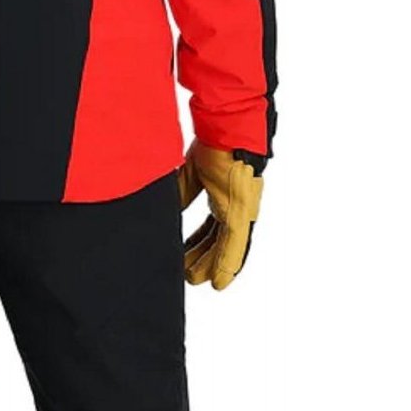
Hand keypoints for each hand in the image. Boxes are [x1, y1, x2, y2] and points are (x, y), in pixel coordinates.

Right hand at [177, 141, 263, 289]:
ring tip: (195, 279)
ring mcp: (241, 211)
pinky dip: (226, 264)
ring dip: (210, 265)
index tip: (187, 256)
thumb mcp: (191, 173)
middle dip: (202, 258)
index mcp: (225, 195)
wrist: (226, 128)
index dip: (199, 243)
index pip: (212, 227)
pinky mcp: (242, 213)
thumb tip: (168, 212)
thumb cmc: (214, 142)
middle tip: (187, 274)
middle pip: (217, 239)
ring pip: (226, 247)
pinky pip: (234, 245)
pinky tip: (219, 282)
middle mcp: (236, 206)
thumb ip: (181, 195)